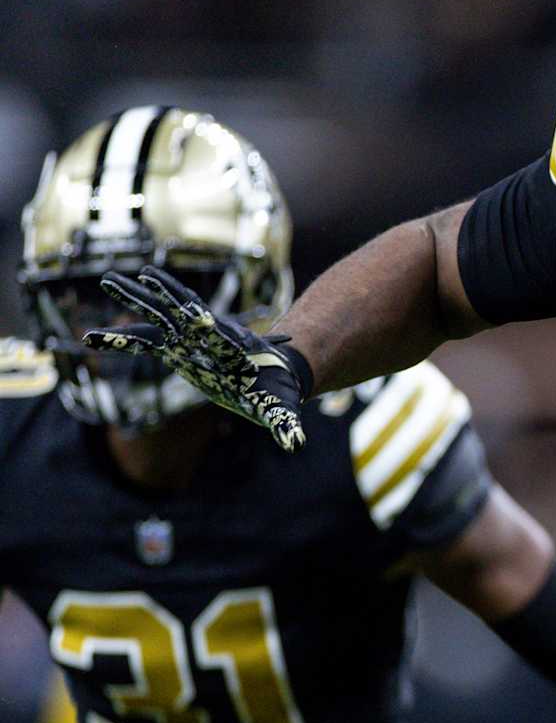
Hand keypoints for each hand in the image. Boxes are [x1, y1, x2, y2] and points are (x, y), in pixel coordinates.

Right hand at [83, 266, 310, 451]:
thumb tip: (296, 444)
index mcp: (229, 344)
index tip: (164, 295)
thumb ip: (285, 424)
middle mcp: (208, 334)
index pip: (206, 325)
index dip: (186, 313)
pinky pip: (146, 342)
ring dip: (133, 300)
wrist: (275, 376)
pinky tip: (92, 339)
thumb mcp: (280, 408)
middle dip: (147, 294)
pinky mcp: (179, 349)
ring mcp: (191, 339)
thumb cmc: (277, 390)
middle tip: (115, 278)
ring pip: (157, 317)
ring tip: (106, 282)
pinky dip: (123, 341)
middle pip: (175, 309)